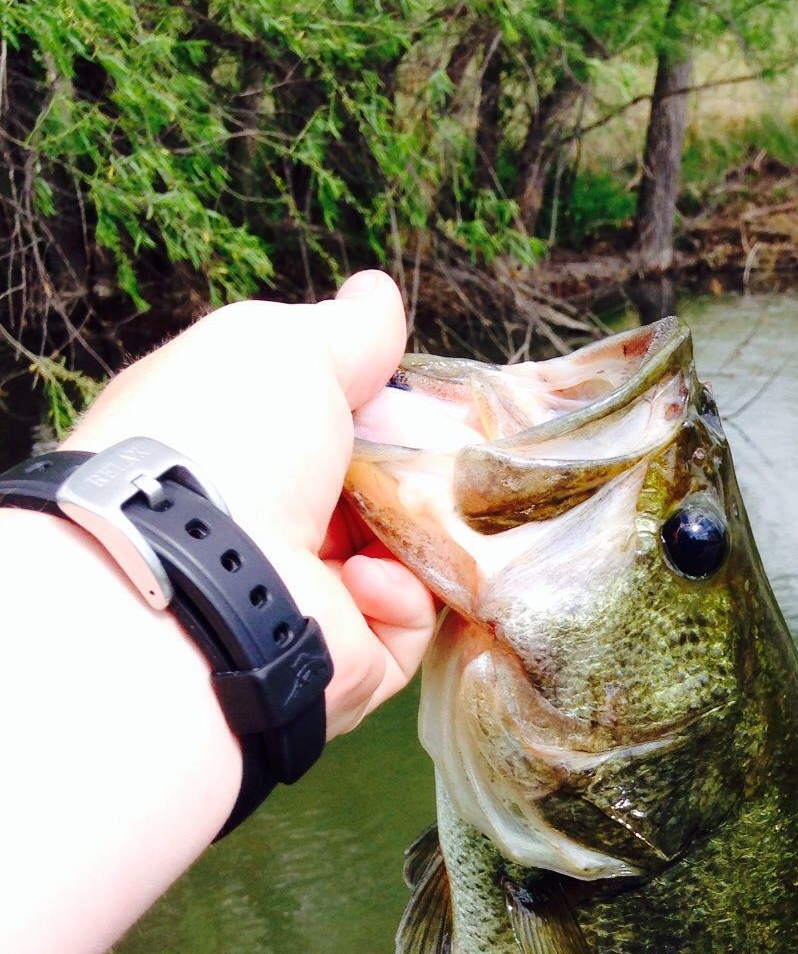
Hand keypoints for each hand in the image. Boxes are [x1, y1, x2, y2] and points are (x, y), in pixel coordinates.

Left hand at [66, 270, 437, 737]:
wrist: (197, 575)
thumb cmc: (228, 440)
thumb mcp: (282, 348)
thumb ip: (344, 330)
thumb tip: (378, 293)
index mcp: (235, 445)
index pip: (322, 425)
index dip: (375, 408)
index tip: (418, 399)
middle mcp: (261, 522)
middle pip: (371, 491)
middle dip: (415, 472)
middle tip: (443, 457)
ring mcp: (298, 594)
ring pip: (402, 557)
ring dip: (416, 532)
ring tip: (411, 516)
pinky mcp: (339, 660)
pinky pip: (406, 624)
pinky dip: (402, 597)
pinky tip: (366, 578)